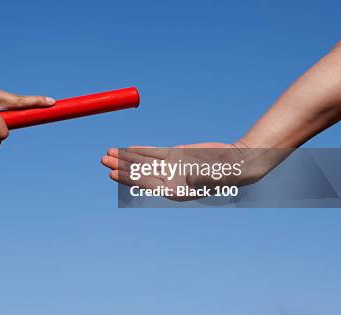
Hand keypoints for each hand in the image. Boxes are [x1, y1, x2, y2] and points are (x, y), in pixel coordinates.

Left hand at [101, 142, 287, 200]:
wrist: (238, 162)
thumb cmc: (229, 174)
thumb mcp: (216, 177)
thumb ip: (201, 179)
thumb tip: (186, 179)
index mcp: (176, 190)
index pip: (146, 184)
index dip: (129, 178)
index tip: (113, 173)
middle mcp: (169, 180)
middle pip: (139, 173)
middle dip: (120, 166)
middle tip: (102, 160)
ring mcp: (170, 167)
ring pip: (142, 162)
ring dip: (125, 158)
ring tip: (107, 153)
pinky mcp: (174, 155)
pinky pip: (152, 152)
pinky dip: (138, 150)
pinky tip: (125, 149)